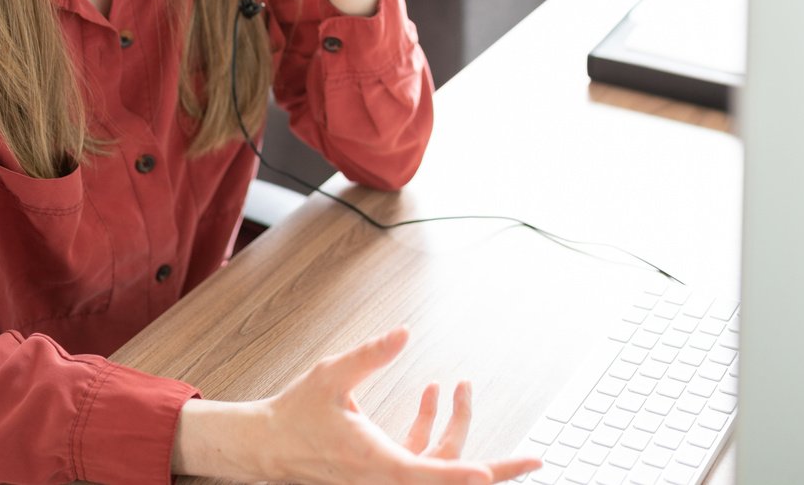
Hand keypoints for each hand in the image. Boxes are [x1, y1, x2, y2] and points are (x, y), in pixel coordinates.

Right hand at [175, 327, 541, 483]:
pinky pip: (422, 457)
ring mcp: (386, 478)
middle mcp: (385, 478)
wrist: (268, 445)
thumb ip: (370, 355)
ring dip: (457, 428)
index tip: (491, 473)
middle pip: (449, 478)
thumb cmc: (297, 414)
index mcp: (376, 464)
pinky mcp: (383, 472)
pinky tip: (434, 392)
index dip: (463, 475)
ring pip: (438, 464)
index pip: (429, 474)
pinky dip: (434, 428)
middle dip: (496, 469)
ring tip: (462, 387)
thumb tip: (404, 333)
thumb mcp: (331, 376)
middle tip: (536, 461)